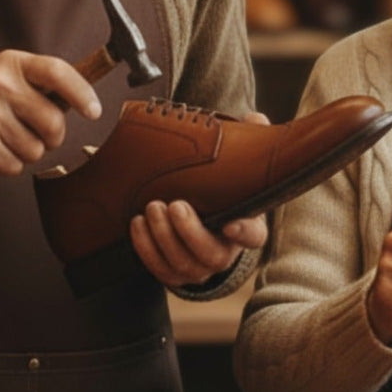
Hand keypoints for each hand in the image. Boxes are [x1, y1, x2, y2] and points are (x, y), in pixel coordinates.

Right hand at [0, 50, 100, 173]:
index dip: (82, 93)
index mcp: (11, 63)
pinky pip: (15, 165)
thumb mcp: (3, 76)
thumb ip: (38, 84)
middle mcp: (0, 84)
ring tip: (7, 139)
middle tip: (37, 135)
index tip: (94, 111)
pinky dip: (9, 165)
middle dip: (52, 137)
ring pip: (36, 149)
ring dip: (27, 152)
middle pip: (53, 122)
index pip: (58, 73)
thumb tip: (83, 101)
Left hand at [129, 110, 270, 286]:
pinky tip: (136, 224)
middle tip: (174, 205)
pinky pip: (160, 270)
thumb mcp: (236, 167)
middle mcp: (224, 254)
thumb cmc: (220, 190)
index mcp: (246, 228)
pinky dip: (145, 249)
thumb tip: (255, 119)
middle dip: (189, 232)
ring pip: (182, 264)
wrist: (198, 216)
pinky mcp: (174, 272)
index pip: (253, 236)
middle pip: (211, 255)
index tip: (230, 223)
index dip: (243, 232)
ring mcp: (198, 267)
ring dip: (163, 238)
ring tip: (150, 209)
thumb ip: (249, 142)